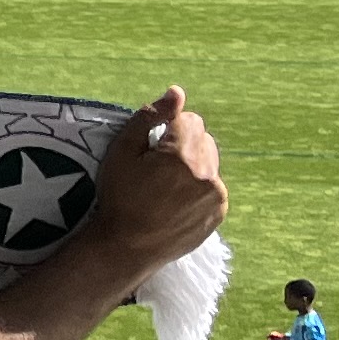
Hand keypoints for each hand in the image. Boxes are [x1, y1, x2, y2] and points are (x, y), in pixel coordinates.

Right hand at [78, 87, 223, 273]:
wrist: (127, 247)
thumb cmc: (119, 197)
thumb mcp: (122, 153)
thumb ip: (150, 118)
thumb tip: (176, 92)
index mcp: (182, 155)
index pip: (189, 120)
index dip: (168, 129)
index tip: (151, 148)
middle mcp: (206, 174)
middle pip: (203, 139)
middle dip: (184, 144)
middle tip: (157, 166)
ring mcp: (216, 195)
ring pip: (210, 162)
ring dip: (193, 165)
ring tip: (166, 185)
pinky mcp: (219, 211)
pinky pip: (213, 186)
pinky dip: (198, 186)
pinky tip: (175, 200)